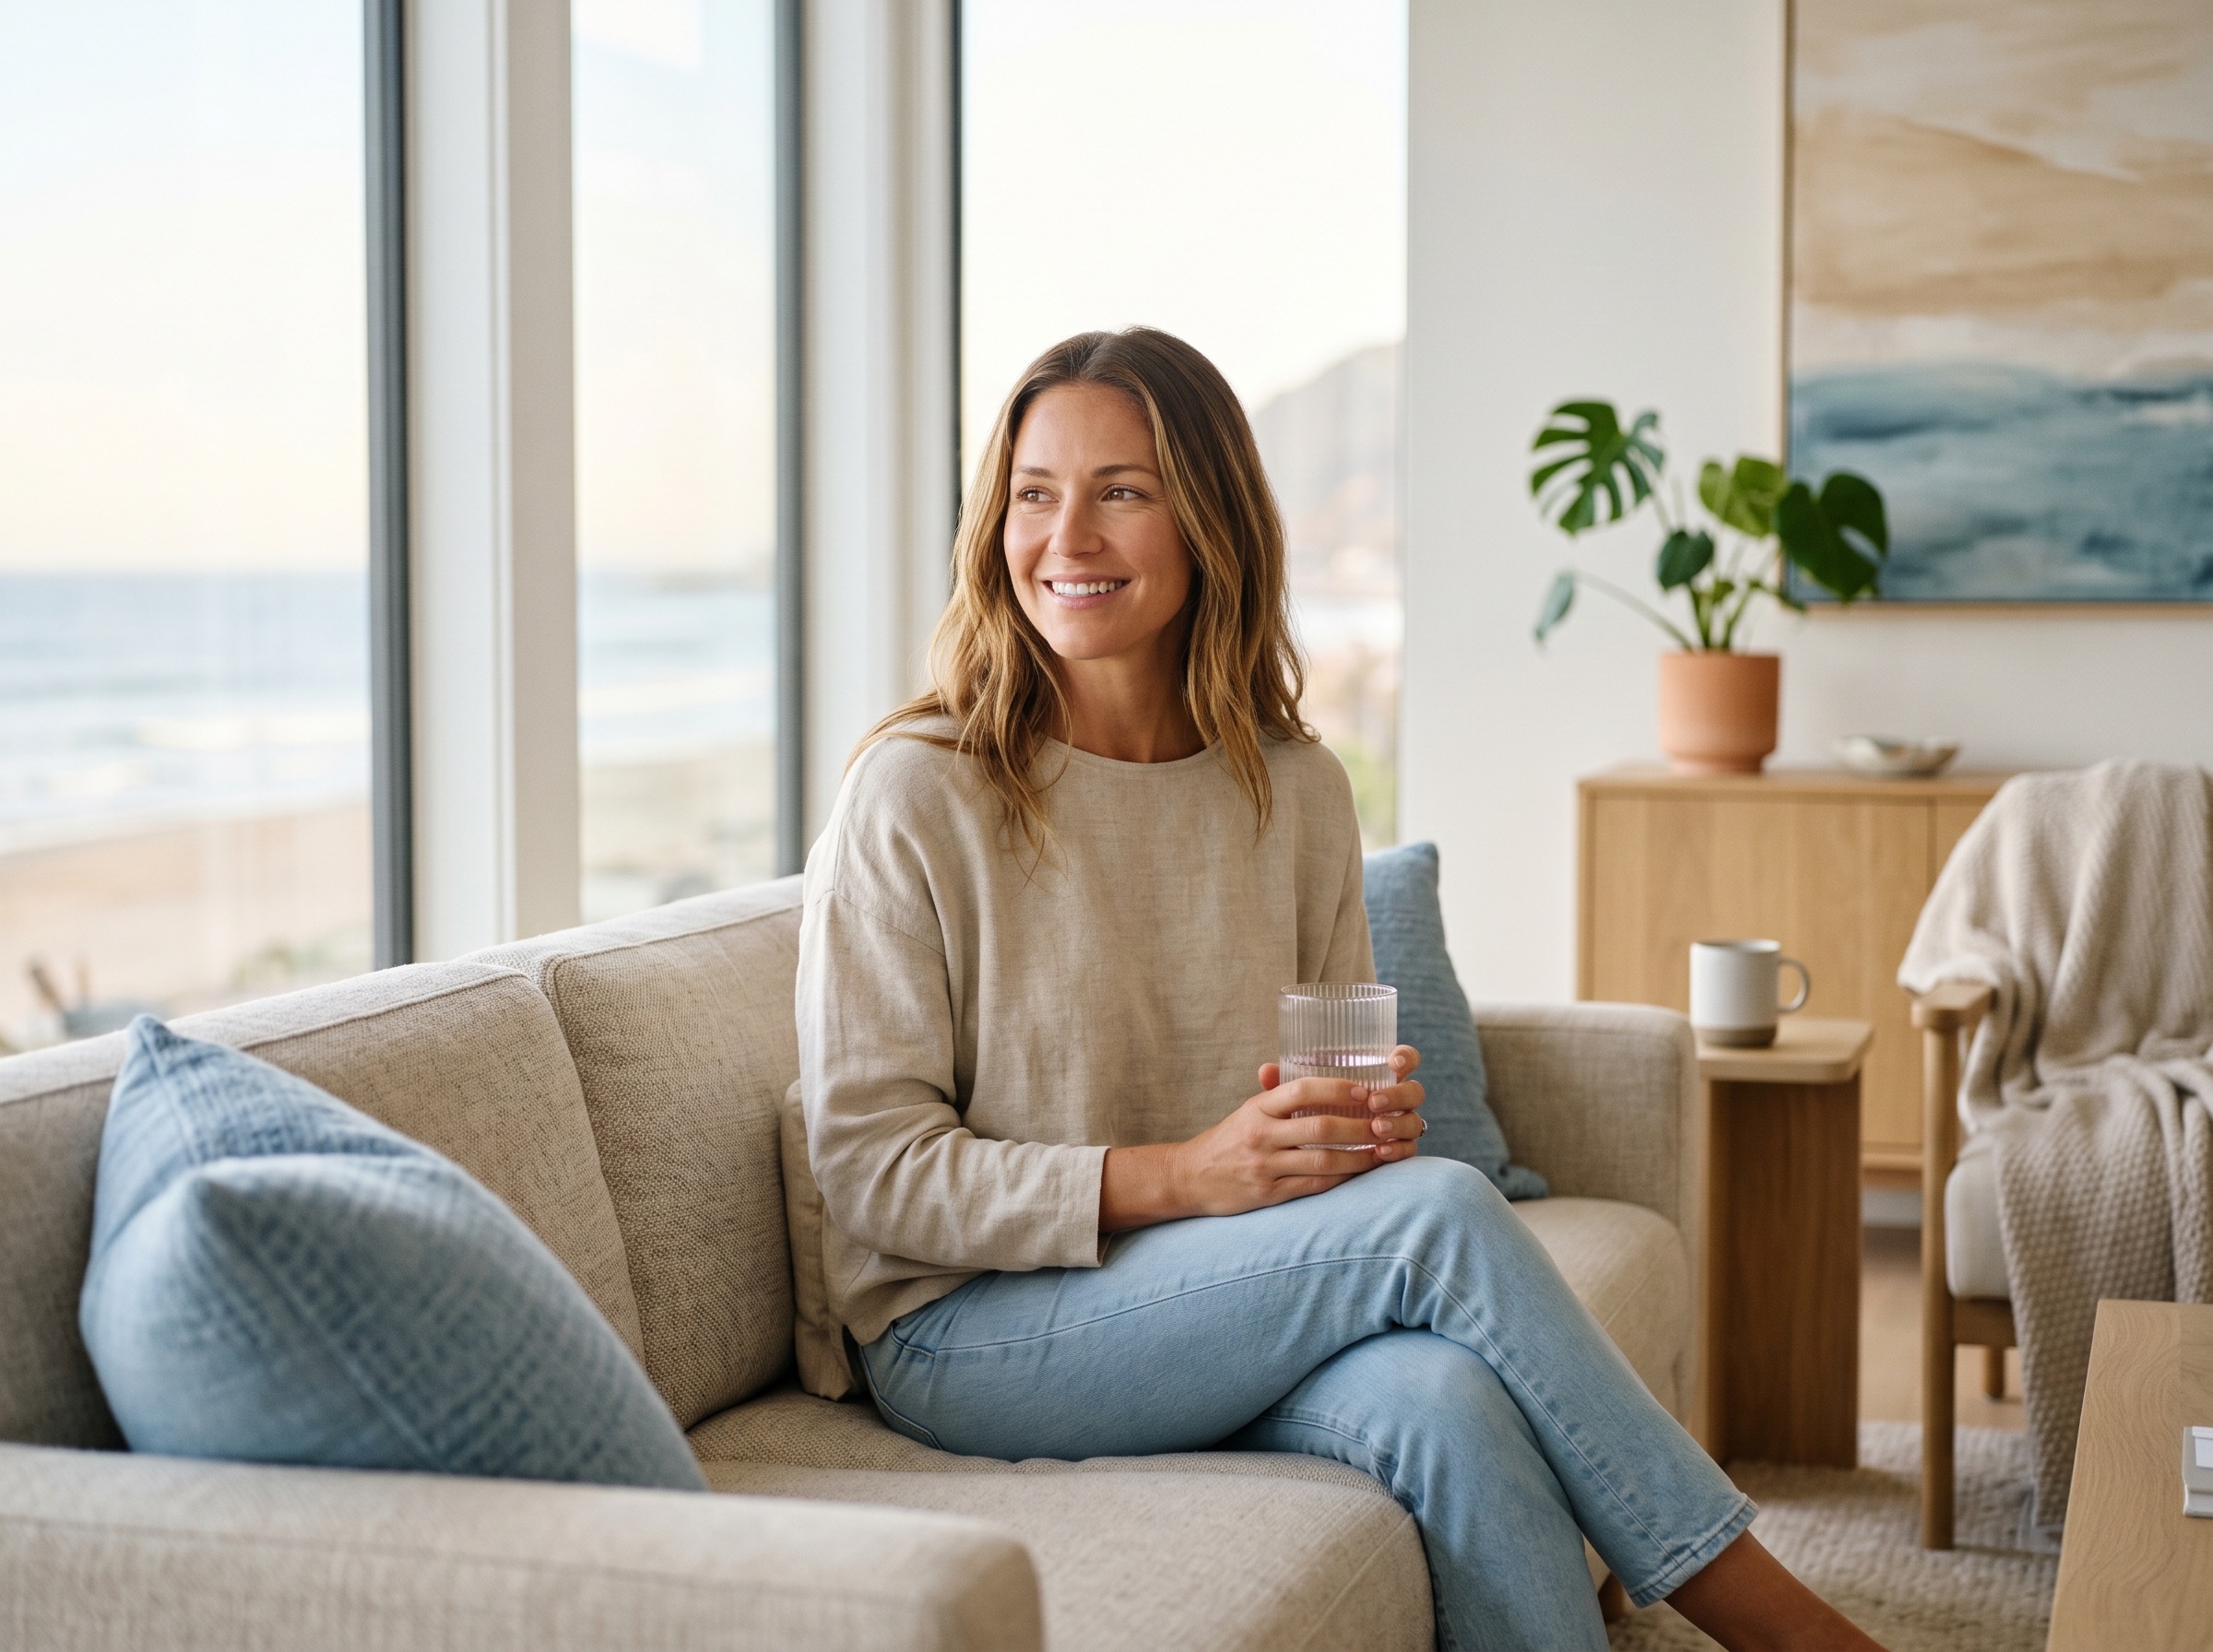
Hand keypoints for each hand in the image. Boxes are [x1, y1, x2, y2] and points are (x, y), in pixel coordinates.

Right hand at [1098, 1046, 1425, 1229]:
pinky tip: (1360, 1171)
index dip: (1337, 1088)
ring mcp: (1265, 1167)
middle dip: (1360, 1126)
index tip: (1365, 1091)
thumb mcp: (1248, 1110)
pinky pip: (1315, 1185)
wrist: (1189, 1177)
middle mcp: (1260, 1135)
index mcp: (1257, 1108)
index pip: (1301, 1089)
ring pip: (1323, 1160)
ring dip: (1359, 1156)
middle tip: (1386, 1123)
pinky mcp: (1269, 1194)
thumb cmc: (1227, 1139)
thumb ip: (1280, 1096)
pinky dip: (1342, 1178)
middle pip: (1320, 1128)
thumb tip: (1322, 1077)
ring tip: (1383, 1151)